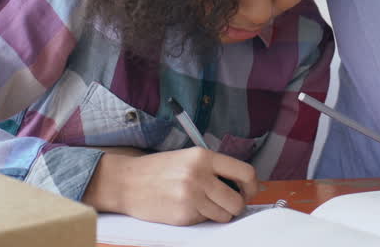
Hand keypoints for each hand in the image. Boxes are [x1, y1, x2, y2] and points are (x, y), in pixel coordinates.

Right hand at [83, 147, 261, 224]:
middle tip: (227, 203)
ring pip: (224, 215)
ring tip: (202, 204)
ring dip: (218, 214)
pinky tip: (186, 208)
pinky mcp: (183, 215)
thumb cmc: (158, 170)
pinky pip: (205, 222)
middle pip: (237, 200)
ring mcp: (191, 197)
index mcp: (203, 157)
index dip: (253, 186)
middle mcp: (199, 176)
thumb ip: (214, 169)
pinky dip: (200, 218)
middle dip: (236, 205)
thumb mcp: (187, 158)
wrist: (126, 182)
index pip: (245, 172)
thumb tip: (246, 185)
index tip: (250, 191)